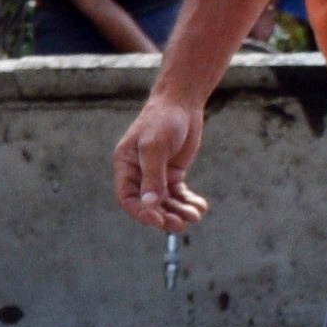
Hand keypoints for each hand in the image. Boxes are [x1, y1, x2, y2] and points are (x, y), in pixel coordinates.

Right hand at [111, 90, 208, 233]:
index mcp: (125, 165)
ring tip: (196, 215)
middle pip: (148, 204)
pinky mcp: (172, 172)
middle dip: (165, 215)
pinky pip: (178, 193)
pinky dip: (188, 201)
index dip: (141, 212)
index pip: (127, 197)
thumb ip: (152, 177)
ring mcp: (156, 174)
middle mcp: (138, 173)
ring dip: (179, 210)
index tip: (159, 220)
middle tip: (182, 224)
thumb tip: (149, 206)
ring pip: (165, 201)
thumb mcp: (155, 147)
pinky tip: (201, 206)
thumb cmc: (163, 120)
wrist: (182, 102)